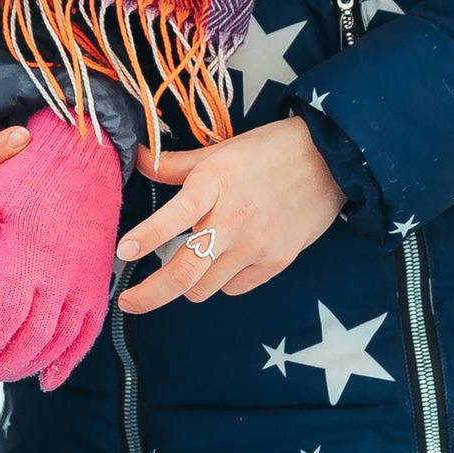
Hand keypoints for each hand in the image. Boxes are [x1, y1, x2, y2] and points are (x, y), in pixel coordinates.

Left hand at [0, 105, 122, 389]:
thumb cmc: (29, 176)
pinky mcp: (99, 283)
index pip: (4, 319)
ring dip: (29, 366)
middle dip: (2, 363)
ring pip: (58, 342)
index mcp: (29, 257)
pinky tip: (48, 379)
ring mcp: (85, 283)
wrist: (83, 154)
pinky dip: (69, 362)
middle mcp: (62, 277)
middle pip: (31, 339)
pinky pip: (88, 334)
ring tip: (3, 373)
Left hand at [116, 118, 344, 313]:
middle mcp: (234, 219)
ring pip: (204, 287)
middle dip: (150, 295)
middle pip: (184, 272)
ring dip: (187, 284)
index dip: (146, 238)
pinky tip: (225, 262)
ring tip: (186, 267)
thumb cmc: (270, 151)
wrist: (331, 161)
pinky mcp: (277, 262)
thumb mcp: (220, 151)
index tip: (122, 253)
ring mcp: (257, 245)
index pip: (174, 217)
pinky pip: (234, 288)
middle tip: (129, 301)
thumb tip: (136, 158)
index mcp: (215, 184)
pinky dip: (220, 282)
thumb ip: (174, 165)